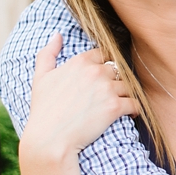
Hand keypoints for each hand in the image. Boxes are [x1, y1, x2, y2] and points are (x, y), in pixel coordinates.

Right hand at [21, 34, 138, 164]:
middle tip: (114, 91)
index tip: (106, 75)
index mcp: (80, 62)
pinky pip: (135, 103)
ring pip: (128, 85)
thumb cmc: (43, 111)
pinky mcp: (115, 107)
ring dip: (127, 94)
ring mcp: (107, 89)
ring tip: (122, 102)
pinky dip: (135, 109)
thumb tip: (57, 34)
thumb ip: (48, 53)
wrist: (49, 140)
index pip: (103, 53)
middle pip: (118, 69)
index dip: (106, 63)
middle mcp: (95, 72)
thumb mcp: (40, 78)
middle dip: (116, 79)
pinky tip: (129, 114)